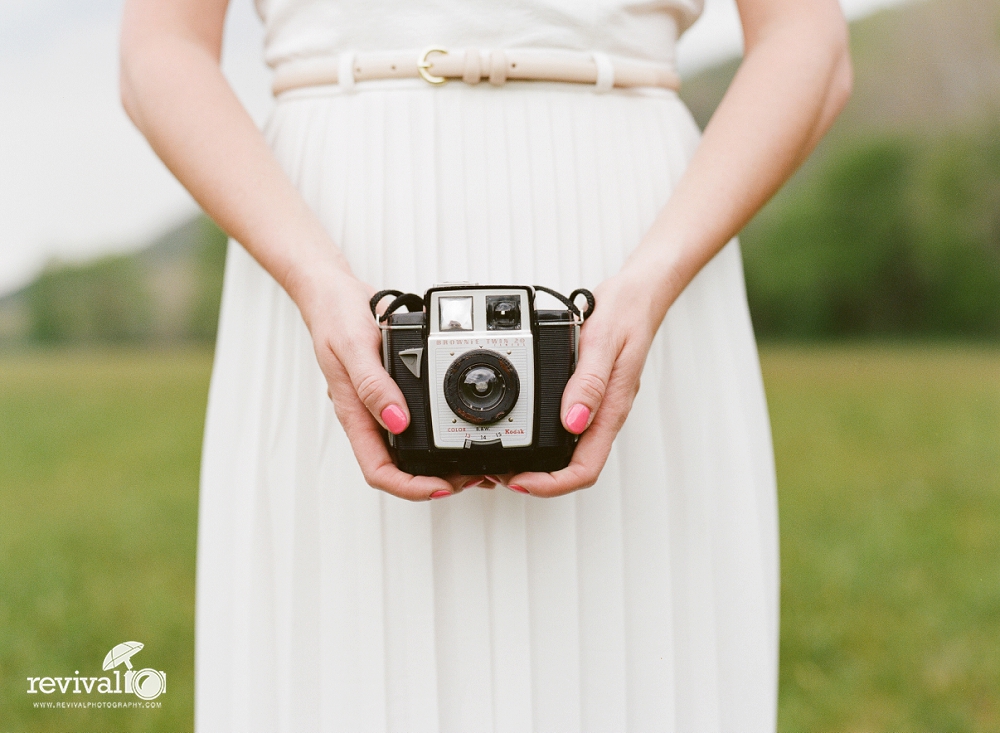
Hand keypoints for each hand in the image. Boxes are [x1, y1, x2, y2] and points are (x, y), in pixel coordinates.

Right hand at [296, 265, 477, 500]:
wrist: (334, 293)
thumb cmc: (335, 317)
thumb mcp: (355, 347)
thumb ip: (374, 385)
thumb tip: (397, 421)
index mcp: (355, 414)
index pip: (379, 470)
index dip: (410, 487)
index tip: (442, 488)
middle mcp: (370, 416)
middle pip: (400, 467)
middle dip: (435, 480)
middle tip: (472, 476)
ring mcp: (383, 406)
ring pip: (410, 448)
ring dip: (441, 461)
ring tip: (475, 461)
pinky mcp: (396, 392)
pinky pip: (418, 421)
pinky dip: (441, 430)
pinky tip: (461, 427)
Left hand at [495, 268, 664, 497]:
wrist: (639, 296)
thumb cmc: (627, 314)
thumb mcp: (603, 342)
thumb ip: (589, 382)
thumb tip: (573, 422)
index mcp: (610, 409)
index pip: (585, 468)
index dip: (551, 484)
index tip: (520, 481)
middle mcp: (603, 415)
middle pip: (574, 468)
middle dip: (539, 480)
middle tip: (503, 473)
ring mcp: (596, 408)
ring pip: (570, 452)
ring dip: (540, 464)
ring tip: (507, 459)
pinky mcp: (588, 397)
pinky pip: (567, 429)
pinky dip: (543, 438)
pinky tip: (524, 428)